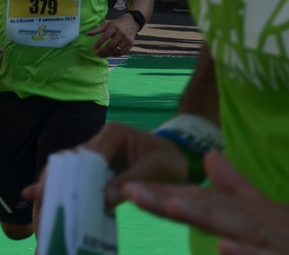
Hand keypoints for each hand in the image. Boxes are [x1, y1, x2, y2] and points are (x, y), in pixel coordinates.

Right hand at [22, 122, 188, 207]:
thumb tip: (103, 199)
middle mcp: (99, 139)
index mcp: (113, 134)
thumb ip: (130, 183)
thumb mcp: (156, 171)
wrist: (178, 156)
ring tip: (33, 196)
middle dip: (52, 176)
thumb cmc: (170, 160)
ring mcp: (95, 150)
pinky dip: (63, 186)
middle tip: (33, 194)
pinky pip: (76, 174)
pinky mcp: (96, 164)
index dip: (72, 174)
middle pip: (70, 158)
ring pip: (68, 166)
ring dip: (53, 182)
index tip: (59, 192)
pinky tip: (46, 197)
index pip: (87, 155)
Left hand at [87, 13, 139, 56]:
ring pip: (116, 50)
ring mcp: (127, 40)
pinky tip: (111, 55)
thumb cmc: (117, 24)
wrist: (132, 22)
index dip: (98, 43)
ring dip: (108, 55)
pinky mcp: (131, 44)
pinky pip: (122, 52)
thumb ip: (97, 29)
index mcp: (114, 27)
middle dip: (103, 51)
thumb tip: (87, 34)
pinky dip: (116, 55)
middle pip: (110, 45)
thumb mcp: (107, 24)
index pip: (105, 37)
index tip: (94, 48)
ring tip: (103, 56)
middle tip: (97, 54)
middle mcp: (121, 34)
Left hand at [123, 151, 288, 254]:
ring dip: (202, 217)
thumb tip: (210, 155)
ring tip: (170, 206)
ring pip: (234, 228)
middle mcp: (256, 223)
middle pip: (208, 208)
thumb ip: (238, 187)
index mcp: (246, 213)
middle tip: (131, 191)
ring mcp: (274, 242)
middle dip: (169, 199)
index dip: (163, 194)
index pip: (198, 199)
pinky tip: (222, 248)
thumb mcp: (268, 210)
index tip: (127, 188)